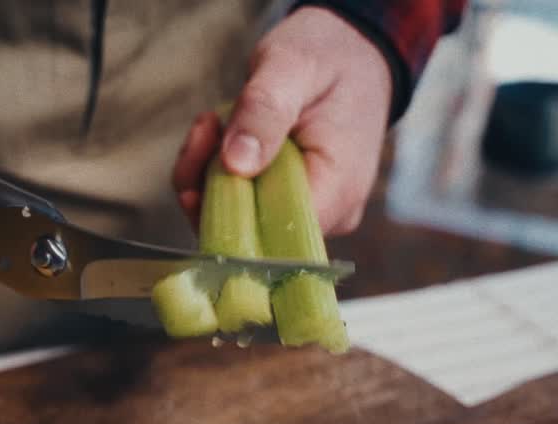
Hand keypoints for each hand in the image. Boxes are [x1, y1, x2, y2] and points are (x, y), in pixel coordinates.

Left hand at [172, 6, 391, 236]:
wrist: (351, 52)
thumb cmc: (329, 55)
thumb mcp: (291, 67)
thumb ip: (263, 112)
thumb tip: (235, 165)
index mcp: (339, 188)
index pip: (276, 236)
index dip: (230, 213)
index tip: (206, 165)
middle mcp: (329, 212)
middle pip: (251, 232)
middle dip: (212, 186)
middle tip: (206, 129)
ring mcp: (308, 210)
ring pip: (240, 217)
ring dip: (210, 173)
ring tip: (212, 122)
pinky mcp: (288, 201)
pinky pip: (244, 201)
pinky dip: (219, 170)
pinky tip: (218, 132)